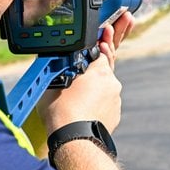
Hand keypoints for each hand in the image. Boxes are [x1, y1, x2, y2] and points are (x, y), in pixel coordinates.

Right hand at [36, 11, 134, 135]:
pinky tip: (85, 104)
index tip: (107, 29)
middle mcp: (113, 83)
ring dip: (96, 84)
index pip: (103, 49)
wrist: (74, 141)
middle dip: (105, 54)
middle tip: (115, 32)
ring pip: (105, 86)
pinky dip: (97, 100)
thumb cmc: (62, 111)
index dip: (102, 41)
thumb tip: (58, 59)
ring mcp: (115, 100)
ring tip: (80, 90)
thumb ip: (62, 66)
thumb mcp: (54, 81)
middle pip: (106, 66)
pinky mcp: (115, 115)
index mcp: (100, 71)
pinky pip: (105, 102)